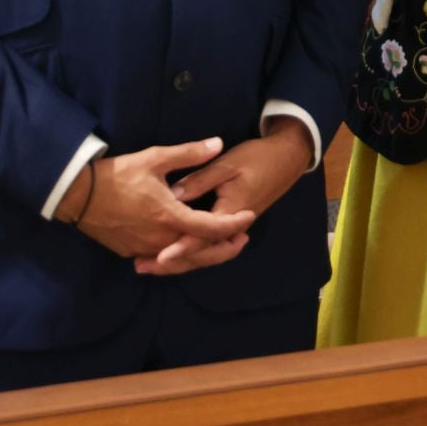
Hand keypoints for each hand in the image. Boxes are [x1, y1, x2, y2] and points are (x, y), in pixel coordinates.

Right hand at [63, 138, 254, 266]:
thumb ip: (190, 153)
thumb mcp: (156, 158)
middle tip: (242, 240)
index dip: (233, 225)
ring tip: (220, 245)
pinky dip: (179, 257)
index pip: (210, 228)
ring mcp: (144, 249)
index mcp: (170, 216)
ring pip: (181, 260)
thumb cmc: (118, 174)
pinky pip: (162, 260)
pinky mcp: (131, 252)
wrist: (79, 195)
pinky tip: (188, 248)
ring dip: (203, 254)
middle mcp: (160, 239)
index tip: (250, 218)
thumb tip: (218, 143)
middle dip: (224, 249)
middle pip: (200, 254)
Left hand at [142, 119, 316, 274]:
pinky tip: (168, 251)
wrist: (286, 160)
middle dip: (171, 262)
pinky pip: (207, 245)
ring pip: (203, 253)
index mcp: (230, 211)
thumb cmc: (257, 158)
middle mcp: (230, 226)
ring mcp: (231, 228)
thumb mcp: (228, 164)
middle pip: (200, 253)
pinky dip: (187, 252)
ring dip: (176, 261)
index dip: (180, 247)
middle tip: (140, 266)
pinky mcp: (230, 225)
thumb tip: (172, 194)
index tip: (159, 255)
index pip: (202, 236)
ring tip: (146, 264)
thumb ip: (200, 179)